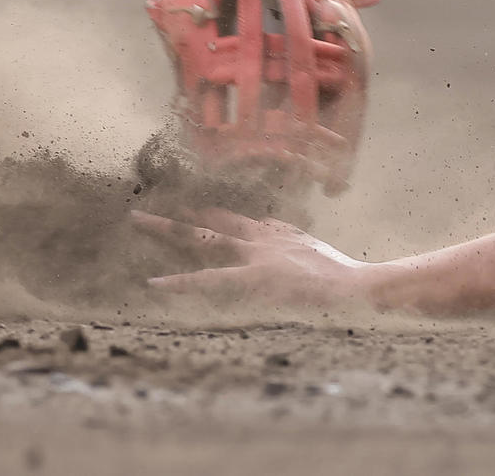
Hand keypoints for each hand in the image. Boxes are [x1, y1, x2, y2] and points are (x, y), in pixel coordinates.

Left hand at [131, 208, 370, 308]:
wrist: (355, 285)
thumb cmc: (347, 278)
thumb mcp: (321, 256)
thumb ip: (299, 246)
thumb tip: (279, 235)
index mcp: (282, 235)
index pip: (244, 223)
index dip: (217, 219)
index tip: (197, 213)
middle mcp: (264, 239)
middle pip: (216, 224)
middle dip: (183, 217)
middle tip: (150, 209)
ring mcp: (256, 256)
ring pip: (204, 239)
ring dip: (169, 230)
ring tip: (139, 221)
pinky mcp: (252, 277)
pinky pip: (209, 279)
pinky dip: (180, 282)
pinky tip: (154, 283)